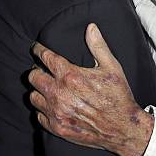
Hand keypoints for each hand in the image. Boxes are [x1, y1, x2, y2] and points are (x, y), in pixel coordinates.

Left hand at [29, 24, 153, 155]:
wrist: (123, 128)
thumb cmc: (118, 96)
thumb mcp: (112, 67)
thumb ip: (98, 46)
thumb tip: (91, 27)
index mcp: (71, 76)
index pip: (46, 58)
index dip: (39, 50)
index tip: (36, 48)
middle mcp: (60, 94)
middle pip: (33, 77)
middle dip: (36, 70)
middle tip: (42, 69)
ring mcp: (57, 113)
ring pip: (33, 96)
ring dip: (38, 90)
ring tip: (46, 87)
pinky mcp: (57, 127)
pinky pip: (39, 115)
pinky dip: (42, 109)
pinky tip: (51, 105)